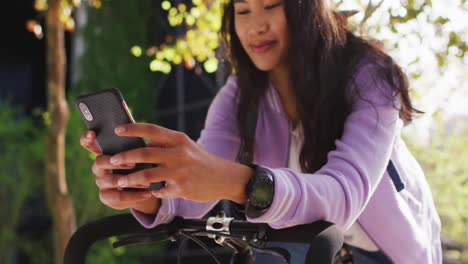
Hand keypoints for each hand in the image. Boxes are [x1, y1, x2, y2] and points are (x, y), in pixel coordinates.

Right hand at [80, 130, 160, 214]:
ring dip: (130, 181)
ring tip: (146, 182)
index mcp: (104, 152)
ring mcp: (101, 182)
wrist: (142, 188)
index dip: (87, 138)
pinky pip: (118, 196)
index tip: (92, 134)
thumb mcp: (138, 153)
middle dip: (115, 162)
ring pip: (110, 181)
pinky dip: (134, 195)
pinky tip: (147, 194)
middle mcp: (99, 167)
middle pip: (99, 162)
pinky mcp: (106, 196)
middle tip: (132, 164)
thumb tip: (141, 134)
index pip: (88, 143)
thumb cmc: (140, 165)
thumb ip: (134, 145)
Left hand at [109, 123, 252, 202]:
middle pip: (144, 153)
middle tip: (113, 160)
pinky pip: (159, 191)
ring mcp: (181, 171)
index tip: (117, 129)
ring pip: (147, 176)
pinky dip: (151, 192)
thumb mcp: (186, 145)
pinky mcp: (182, 188)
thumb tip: (142, 143)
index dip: (132, 128)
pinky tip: (147, 193)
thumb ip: (165, 144)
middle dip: (124, 157)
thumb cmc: (201, 160)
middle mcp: (179, 153)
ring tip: (121, 182)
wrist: (225, 177)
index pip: (151, 129)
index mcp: (179, 139)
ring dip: (130, 179)